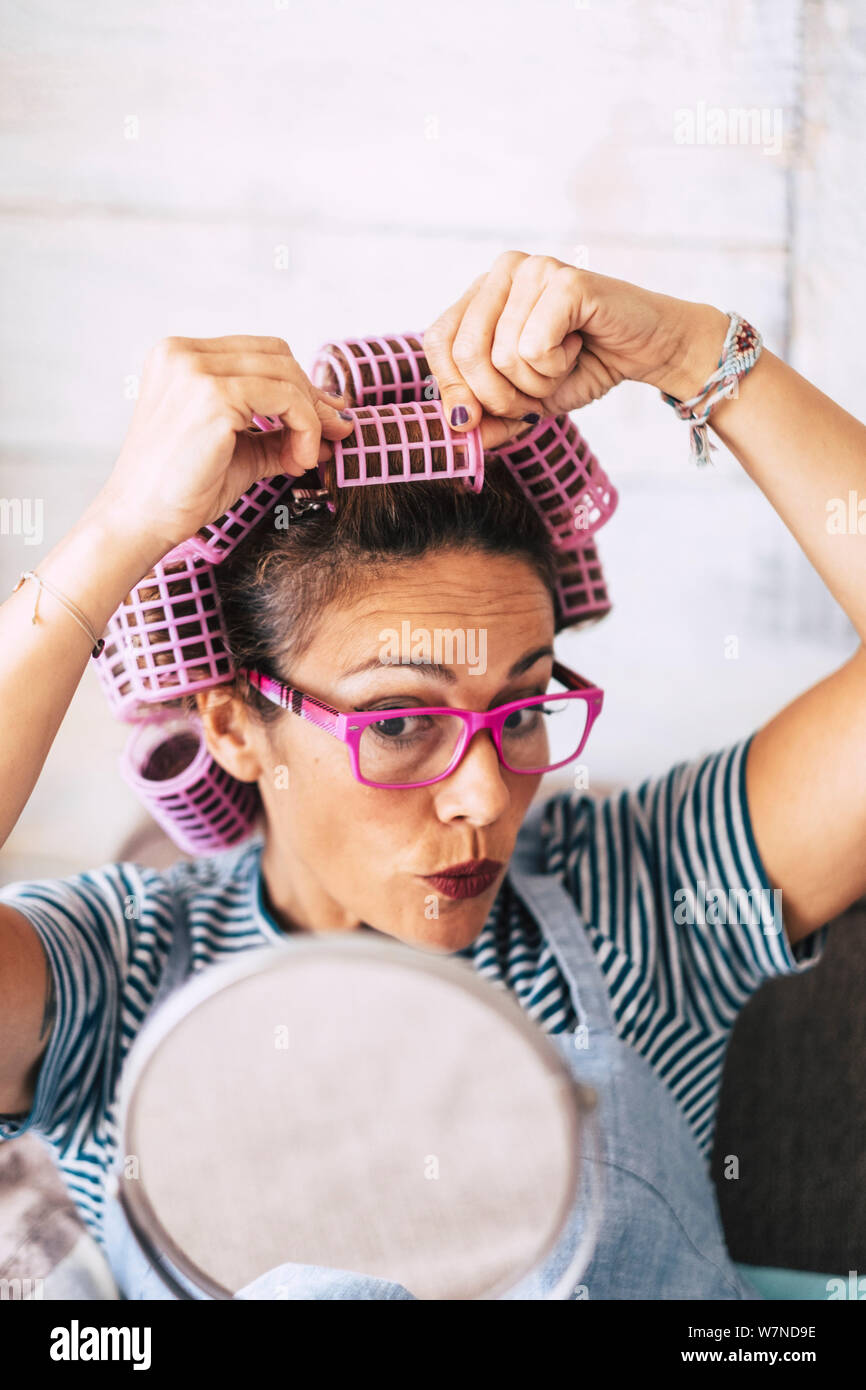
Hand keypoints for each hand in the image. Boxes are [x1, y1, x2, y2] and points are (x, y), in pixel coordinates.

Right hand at [96, 334, 355, 553]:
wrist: (142, 521)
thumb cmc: (182, 490)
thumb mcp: (240, 450)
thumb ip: (279, 432)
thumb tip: (334, 425)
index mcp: (179, 356)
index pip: (260, 353)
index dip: (299, 385)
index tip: (324, 420)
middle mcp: (183, 353)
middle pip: (278, 356)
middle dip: (312, 397)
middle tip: (333, 434)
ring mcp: (195, 371)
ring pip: (286, 376)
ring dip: (311, 419)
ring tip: (306, 457)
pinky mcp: (213, 397)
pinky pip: (286, 400)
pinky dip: (305, 428)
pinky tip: (297, 459)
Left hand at [423, 251, 728, 434]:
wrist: (648, 350)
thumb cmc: (584, 366)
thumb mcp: (525, 400)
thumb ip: (487, 416)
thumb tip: (457, 433)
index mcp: (483, 292)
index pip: (438, 340)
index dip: (452, 388)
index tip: (477, 419)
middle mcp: (502, 271)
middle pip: (464, 352)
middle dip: (499, 397)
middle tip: (534, 396)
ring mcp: (533, 269)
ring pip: (500, 356)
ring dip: (536, 383)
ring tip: (563, 363)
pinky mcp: (564, 280)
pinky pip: (533, 348)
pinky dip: (556, 367)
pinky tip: (578, 348)